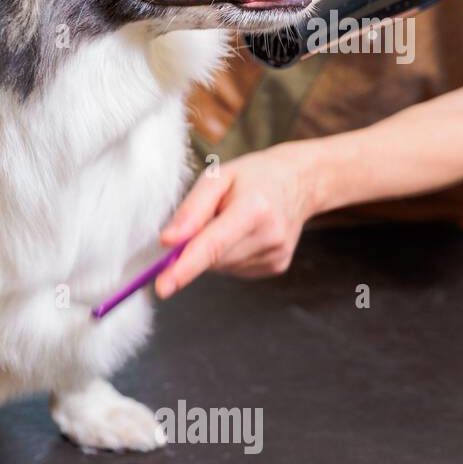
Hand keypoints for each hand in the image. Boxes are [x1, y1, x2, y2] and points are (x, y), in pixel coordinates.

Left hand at [155, 142, 325, 298]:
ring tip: (231, 221)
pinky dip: (227, 255)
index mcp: (254, 208)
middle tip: (208, 218)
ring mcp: (275, 255)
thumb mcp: (217, 177)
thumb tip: (168, 241)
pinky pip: (233, 269)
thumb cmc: (253, 177)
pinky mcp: (276, 266)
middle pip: (212, 259)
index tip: (163, 286)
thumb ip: (191, 209)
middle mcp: (269, 236)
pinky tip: (241, 234)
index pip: (212, 245)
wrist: (298, 182)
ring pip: (220, 267)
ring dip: (213, 250)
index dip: (184, 268)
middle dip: (196, 246)